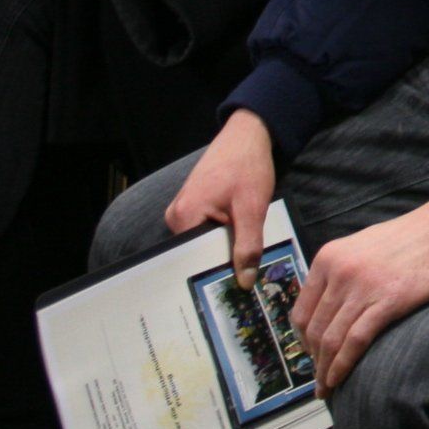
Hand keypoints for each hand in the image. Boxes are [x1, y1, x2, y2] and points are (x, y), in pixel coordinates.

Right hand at [165, 110, 277, 285]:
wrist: (248, 134)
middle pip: (197, 254)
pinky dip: (222, 237)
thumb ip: (248, 245)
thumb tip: (244, 282)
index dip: (214, 276)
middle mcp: (175, 216)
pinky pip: (205, 231)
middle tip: (242, 285)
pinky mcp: (193, 206)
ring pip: (203, 243)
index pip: (194, 261)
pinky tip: (238, 244)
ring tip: (242, 268)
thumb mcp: (252, 207)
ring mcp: (182, 211)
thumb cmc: (248, 166)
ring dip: (223, 250)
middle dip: (220, 265)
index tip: (231, 294)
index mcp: (184, 217)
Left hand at [292, 198, 428, 394]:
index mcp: (329, 257)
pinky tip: (339, 379)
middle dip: (313, 361)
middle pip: (314, 330)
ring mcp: (364, 286)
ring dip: (324, 370)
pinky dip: (343, 365)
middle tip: (319, 380)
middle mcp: (340, 271)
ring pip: (331, 339)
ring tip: (326, 388)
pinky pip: (356, 340)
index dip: (303, 342)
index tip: (312, 356)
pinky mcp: (389, 300)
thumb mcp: (362, 247)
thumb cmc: (410, 238)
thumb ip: (340, 273)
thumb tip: (328, 308)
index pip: (301, 312)